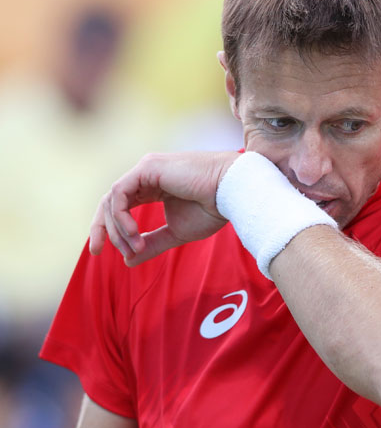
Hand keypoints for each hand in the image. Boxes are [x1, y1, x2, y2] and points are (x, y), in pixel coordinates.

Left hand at [90, 151, 239, 265]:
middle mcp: (145, 175)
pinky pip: (119, 194)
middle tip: (105, 252)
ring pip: (112, 200)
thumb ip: (152, 243)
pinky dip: (121, 216)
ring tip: (134, 247)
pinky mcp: (147, 167)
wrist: (232, 193)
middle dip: (103, 229)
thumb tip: (128, 260)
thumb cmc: (212, 209)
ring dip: (118, 228)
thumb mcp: (177, 232)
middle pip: (109, 202)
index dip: (108, 229)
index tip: (102, 253)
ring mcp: (146, 169)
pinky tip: (133, 232)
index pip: (119, 206)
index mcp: (153, 187)